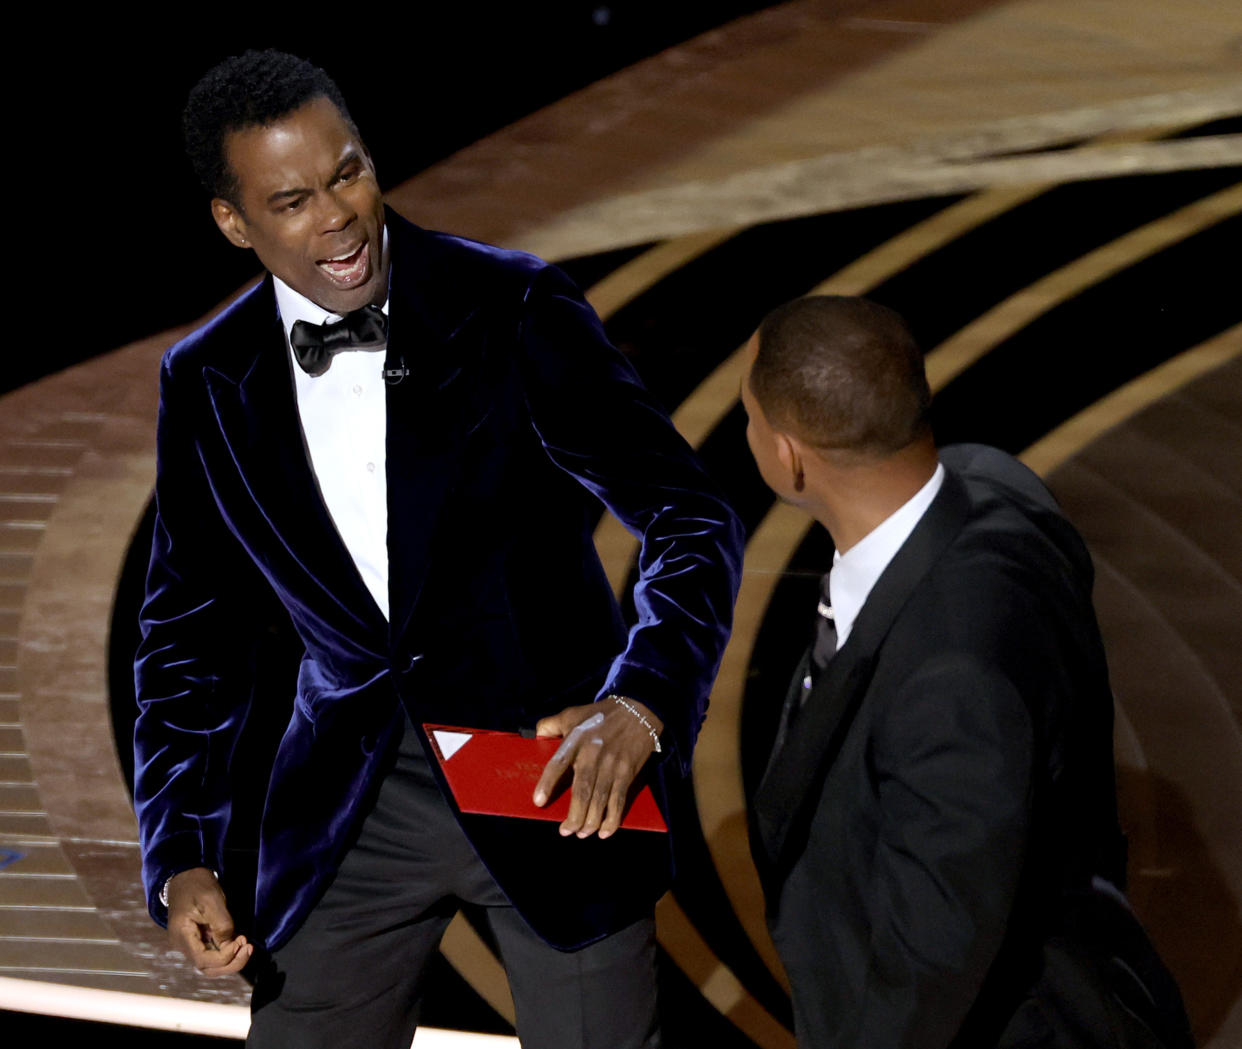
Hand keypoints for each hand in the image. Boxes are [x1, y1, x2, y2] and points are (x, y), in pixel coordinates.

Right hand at [165, 867, 252, 976]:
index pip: (203, 961)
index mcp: (182, 936)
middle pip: (207, 968)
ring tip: (246, 945)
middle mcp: (183, 945)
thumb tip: (230, 943)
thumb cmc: (197, 885)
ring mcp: (190, 943)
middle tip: (248, 948)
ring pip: (210, 964)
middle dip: (230, 963)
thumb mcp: (211, 900)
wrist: (185, 875)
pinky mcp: (198, 939)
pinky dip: (227, 952)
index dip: (224, 957)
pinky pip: (212, 953)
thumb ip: (221, 924)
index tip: (240, 941)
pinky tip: (239, 941)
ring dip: (230, 959)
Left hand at [533, 698, 662, 838]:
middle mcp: (593, 754)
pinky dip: (612, 819)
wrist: (639, 709)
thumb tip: (536, 735)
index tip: (539, 802)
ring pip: (599, 800)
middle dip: (574, 816)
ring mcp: (612, 765)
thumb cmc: (601, 714)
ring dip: (590, 822)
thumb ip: (551, 724)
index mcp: (576, 740)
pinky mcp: (627, 773)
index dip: (548, 783)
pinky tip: (604, 832)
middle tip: (565, 831)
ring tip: (581, 834)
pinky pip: (618, 801)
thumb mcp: (573, 713)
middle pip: (581, 791)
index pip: (558, 764)